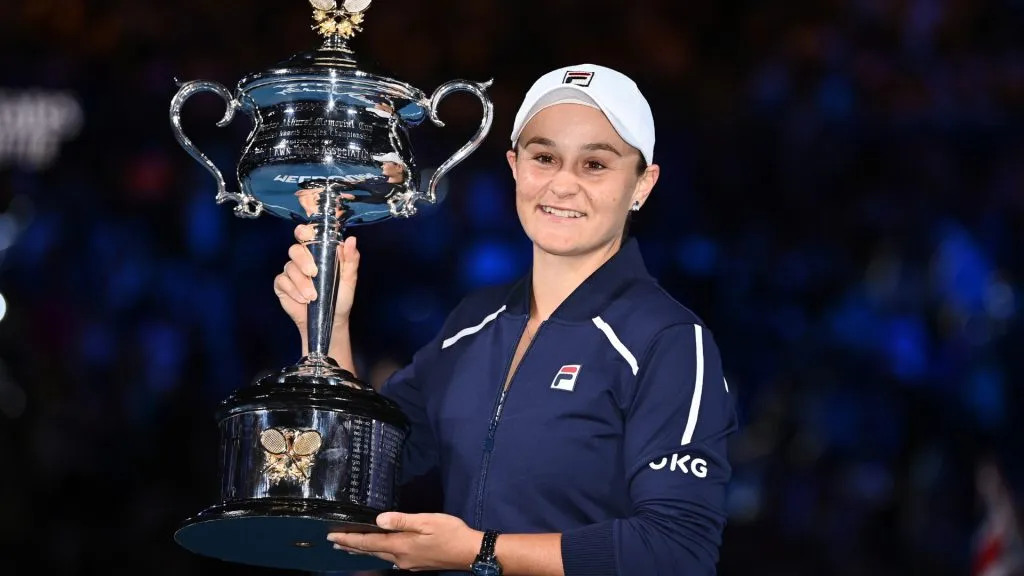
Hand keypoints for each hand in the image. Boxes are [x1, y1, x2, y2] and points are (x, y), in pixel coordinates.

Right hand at [273, 224, 359, 330]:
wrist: (331, 320)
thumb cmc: (340, 298)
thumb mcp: (349, 279)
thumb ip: (351, 259)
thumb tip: (351, 240)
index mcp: (319, 253)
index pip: (308, 236)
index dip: (304, 231)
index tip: (306, 234)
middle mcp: (303, 260)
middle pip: (295, 250)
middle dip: (303, 261)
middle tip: (313, 274)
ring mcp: (292, 272)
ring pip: (289, 267)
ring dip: (301, 282)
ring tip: (312, 296)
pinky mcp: (283, 285)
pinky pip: (282, 281)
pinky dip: (293, 290)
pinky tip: (303, 299)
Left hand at [328, 512, 482, 571]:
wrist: (470, 552)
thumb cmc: (450, 533)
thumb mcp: (426, 521)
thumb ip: (401, 520)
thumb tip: (378, 520)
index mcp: (401, 545)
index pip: (369, 542)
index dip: (349, 538)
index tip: (332, 535)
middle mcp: (400, 558)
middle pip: (370, 551)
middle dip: (351, 546)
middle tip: (334, 541)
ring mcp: (408, 563)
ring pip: (380, 556)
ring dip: (362, 551)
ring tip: (349, 547)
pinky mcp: (416, 564)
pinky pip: (390, 559)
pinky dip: (377, 553)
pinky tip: (379, 553)